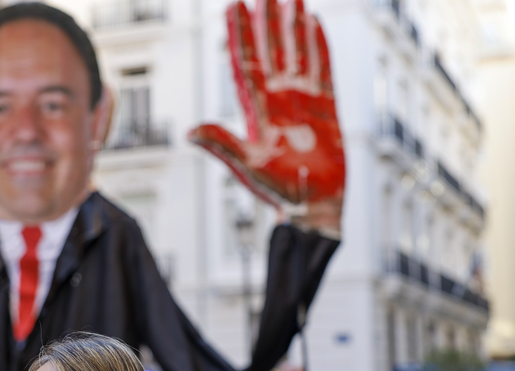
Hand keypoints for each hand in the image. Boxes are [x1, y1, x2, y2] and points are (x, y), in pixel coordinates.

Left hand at [189, 0, 344, 233]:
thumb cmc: (280, 191)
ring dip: (293, 27)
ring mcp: (302, 102)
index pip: (246, 62)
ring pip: (297, 54)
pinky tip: (314, 25)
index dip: (240, 34)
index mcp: (257, 110)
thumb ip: (221, 144)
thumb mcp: (247, 166)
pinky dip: (319, 47)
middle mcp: (278, 100)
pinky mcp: (326, 108)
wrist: (316, 206)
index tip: (235, 4)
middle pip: (271, 51)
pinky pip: (323, 70)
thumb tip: (188, 132)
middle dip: (267, 21)